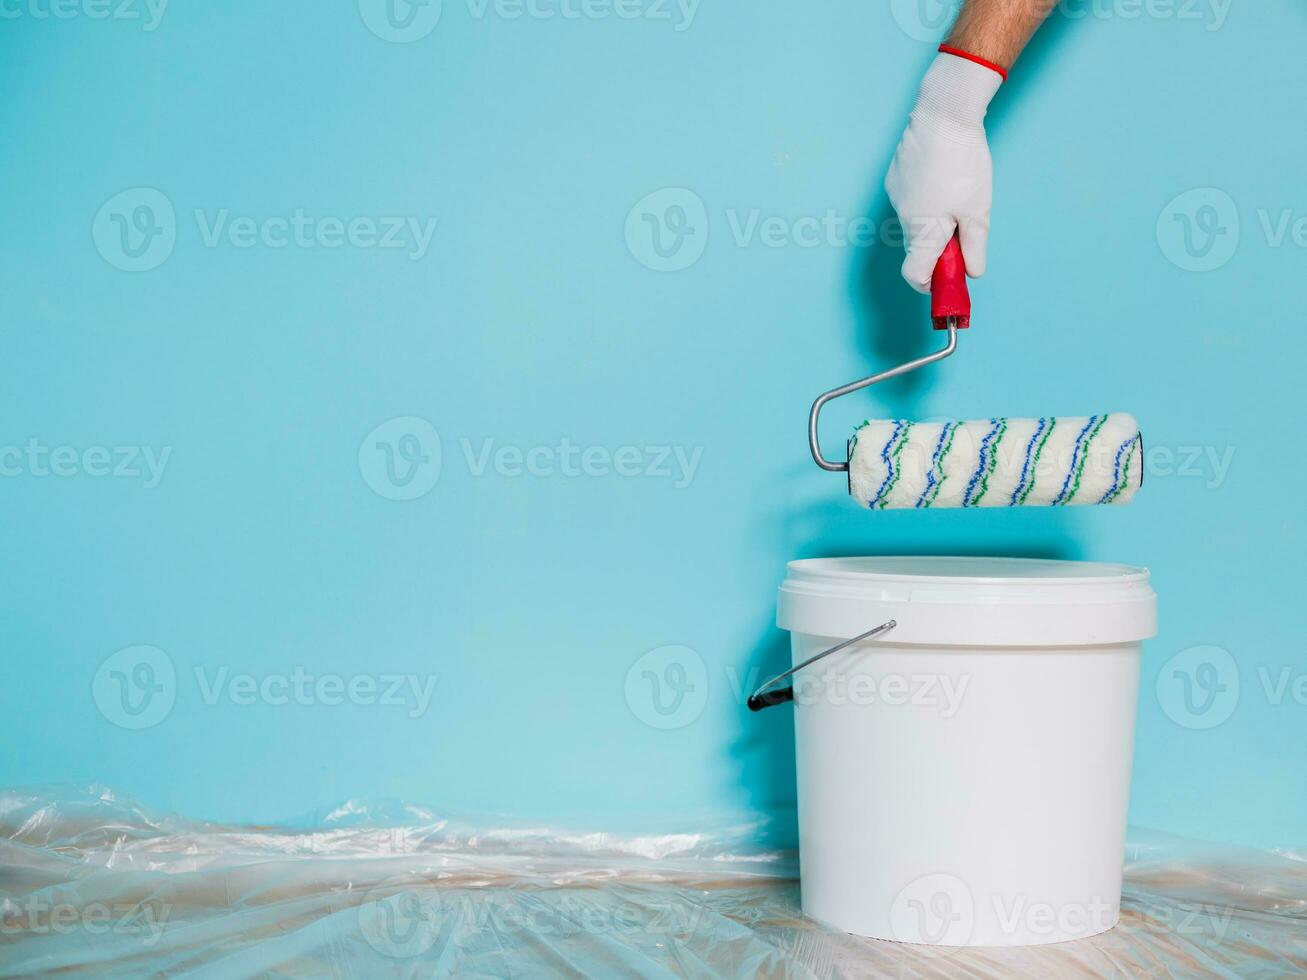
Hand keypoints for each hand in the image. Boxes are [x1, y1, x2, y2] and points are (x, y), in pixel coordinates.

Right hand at [885, 52, 1002, 292]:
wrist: (943, 113)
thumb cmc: (963, 161)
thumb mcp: (978, 209)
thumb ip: (974, 246)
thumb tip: (972, 272)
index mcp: (924, 231)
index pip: (916, 275)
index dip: (932, 285)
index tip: (949, 282)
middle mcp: (903, 218)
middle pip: (919, 247)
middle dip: (941, 246)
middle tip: (966, 228)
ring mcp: (896, 196)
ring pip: (916, 222)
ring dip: (935, 219)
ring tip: (957, 192)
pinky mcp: (895, 178)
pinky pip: (910, 200)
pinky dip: (926, 199)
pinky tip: (942, 176)